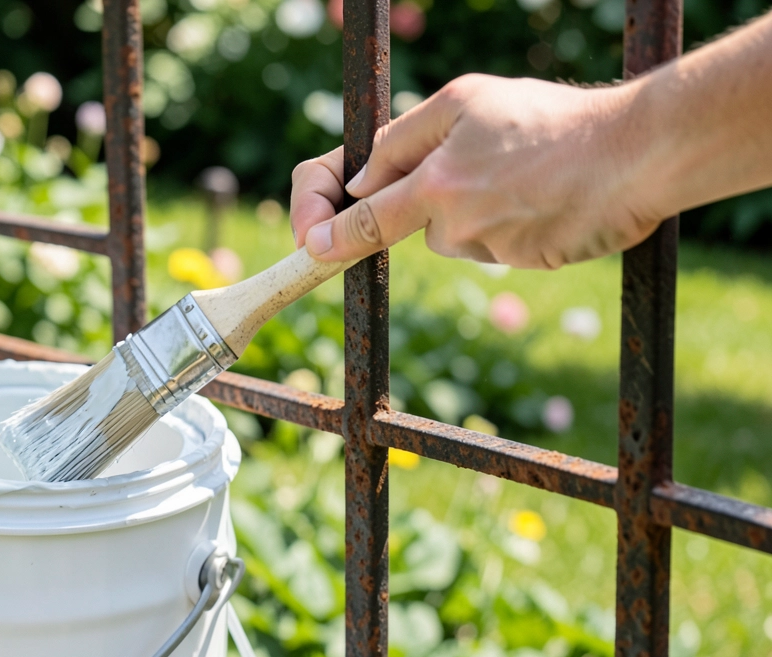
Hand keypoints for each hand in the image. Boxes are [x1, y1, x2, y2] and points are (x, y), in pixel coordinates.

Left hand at [290, 74, 660, 269]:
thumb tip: (361, 180)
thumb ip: (403, 140)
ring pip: (460, 232)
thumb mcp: (465, 101)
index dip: (332, 236)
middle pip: (417, 224)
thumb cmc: (549, 119)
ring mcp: (493, 249)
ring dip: (478, 206)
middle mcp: (457, 227)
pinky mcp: (526, 262)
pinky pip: (500, 241)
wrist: (637, 154)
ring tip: (526, 167)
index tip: (312, 246)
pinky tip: (546, 191)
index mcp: (435, 186)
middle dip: (435, 196)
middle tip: (488, 160)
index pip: (365, 221)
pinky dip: (513, 219)